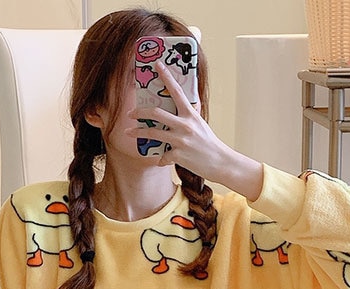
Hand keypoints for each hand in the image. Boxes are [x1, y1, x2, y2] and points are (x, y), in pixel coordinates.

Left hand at [127, 61, 262, 199]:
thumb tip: (176, 112)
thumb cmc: (209, 144)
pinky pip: (163, 156)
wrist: (220, 162)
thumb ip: (188, 118)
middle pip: (156, 113)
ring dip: (138, 132)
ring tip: (128, 132)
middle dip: (140, 112)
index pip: (177, 91)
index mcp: (190, 115)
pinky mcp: (178, 155)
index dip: (166, 76)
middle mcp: (185, 125)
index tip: (157, 65)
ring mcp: (181, 140)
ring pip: (153, 133)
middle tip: (130, 113)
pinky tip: (161, 161)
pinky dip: (161, 159)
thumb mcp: (200, 125)